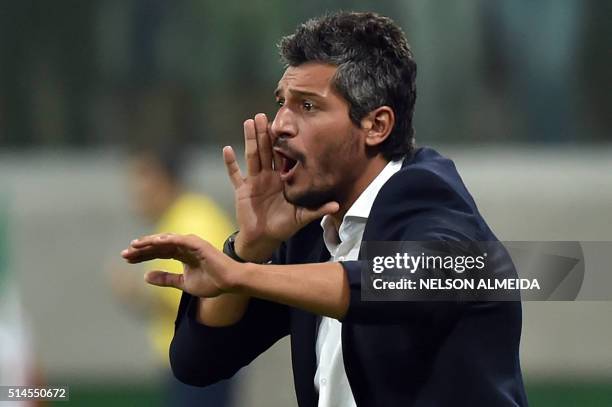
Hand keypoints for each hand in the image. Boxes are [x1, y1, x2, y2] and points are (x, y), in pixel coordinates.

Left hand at [120, 233, 243, 297]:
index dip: (142, 255)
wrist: (230, 283)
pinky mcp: (197, 244)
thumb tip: (145, 277)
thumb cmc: (212, 282)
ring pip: (165, 240)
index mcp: (181, 254)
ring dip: (149, 242)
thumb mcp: (183, 283)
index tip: (126, 259)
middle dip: (141, 249)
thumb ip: (166, 279)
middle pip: (158, 245)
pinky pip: (178, 240)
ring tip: (133, 246)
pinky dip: (166, 240)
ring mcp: (191, 243)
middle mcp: (184, 246)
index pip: (158, 252)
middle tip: (124, 254)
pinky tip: (153, 242)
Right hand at [224, 113, 338, 260]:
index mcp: (283, 179)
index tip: (283, 126)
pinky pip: (234, 175)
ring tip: (248, 123)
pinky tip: (226, 150)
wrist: (264, 239)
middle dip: (264, 133)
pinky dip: (230, 164)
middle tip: (263, 116)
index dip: (282, 142)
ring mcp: (254, 181)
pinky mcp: (242, 190)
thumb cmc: (283, 227)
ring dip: (250, 140)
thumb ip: (317, 210)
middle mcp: (268, 176)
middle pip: (265, 150)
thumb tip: (336, 205)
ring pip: (251, 156)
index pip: (282, 156)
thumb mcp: (302, 217)